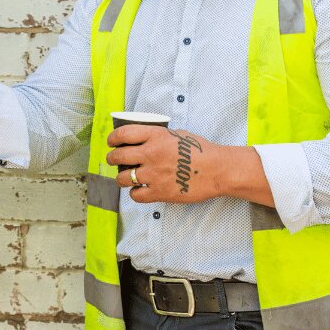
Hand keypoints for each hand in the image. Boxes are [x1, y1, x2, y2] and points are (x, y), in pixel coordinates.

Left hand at [106, 125, 221, 203]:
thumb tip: (143, 138)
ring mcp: (154, 174)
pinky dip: (135, 193)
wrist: (218, 170)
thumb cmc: (201, 151)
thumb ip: (159, 136)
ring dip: (121, 177)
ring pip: (123, 178)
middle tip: (113, 160)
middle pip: (118, 156)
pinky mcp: (160, 192)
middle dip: (112, 158)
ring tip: (124, 177)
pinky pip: (136, 195)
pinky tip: (140, 190)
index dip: (113, 138)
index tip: (111, 142)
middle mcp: (151, 154)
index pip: (123, 134)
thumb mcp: (178, 134)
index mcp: (156, 136)